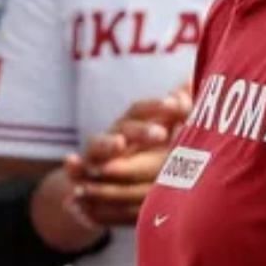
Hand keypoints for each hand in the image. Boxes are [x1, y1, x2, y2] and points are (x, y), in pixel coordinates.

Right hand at [64, 88, 190, 225]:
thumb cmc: (135, 158)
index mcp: (131, 126)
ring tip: (119, 144)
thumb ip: (175, 113)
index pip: (143, 111)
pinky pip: (73, 169)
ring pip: (99, 144)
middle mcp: (111, 136)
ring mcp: (94, 154)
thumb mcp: (157, 138)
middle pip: (125, 127)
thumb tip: (194, 79)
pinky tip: (70, 160)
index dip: (158, 107)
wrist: (98, 186)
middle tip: (161, 134)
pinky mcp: (79, 174)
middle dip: (141, 129)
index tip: (179, 105)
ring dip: (107, 143)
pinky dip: (71, 165)